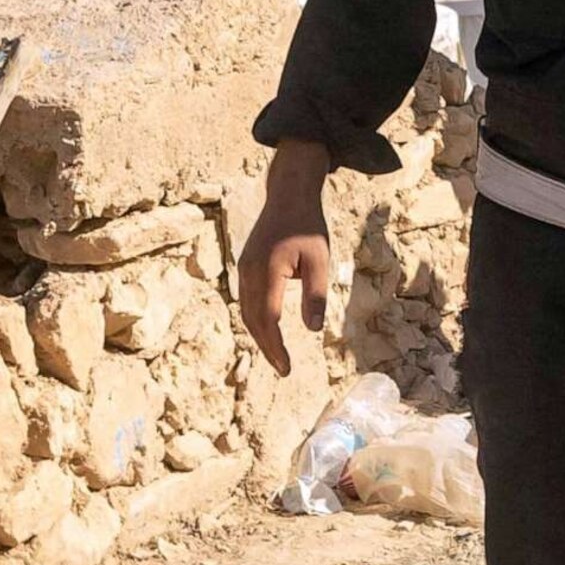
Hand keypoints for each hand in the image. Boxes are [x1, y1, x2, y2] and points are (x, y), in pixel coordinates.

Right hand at [239, 143, 335, 375]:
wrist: (288, 196)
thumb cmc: (308, 227)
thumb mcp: (320, 260)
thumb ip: (316, 294)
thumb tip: (312, 330)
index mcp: (268, 270)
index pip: (268, 318)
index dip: (276, 346)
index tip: (287, 367)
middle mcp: (249, 271)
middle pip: (253, 319)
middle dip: (267, 347)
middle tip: (283, 369)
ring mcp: (243, 268)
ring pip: (246, 311)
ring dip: (260, 336)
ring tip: (277, 356)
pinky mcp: (245, 266)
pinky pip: (247, 300)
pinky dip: (256, 320)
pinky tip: (268, 331)